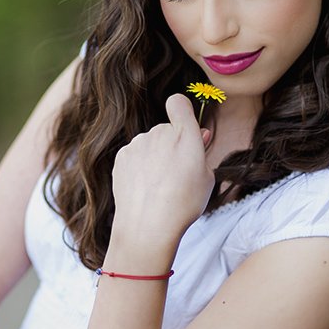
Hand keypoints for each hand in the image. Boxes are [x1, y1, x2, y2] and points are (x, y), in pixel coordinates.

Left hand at [110, 94, 214, 245]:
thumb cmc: (184, 204)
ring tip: (160, 186)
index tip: (184, 126)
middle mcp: (159, 133)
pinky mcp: (122, 157)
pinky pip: (134, 155)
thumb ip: (201, 152)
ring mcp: (138, 144)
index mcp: (185, 135)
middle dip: (171, 144)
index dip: (181, 112)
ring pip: (149, 144)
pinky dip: (139, 166)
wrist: (148, 225)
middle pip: (165, 130)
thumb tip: (198, 135)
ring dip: (154, 156)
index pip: (178, 103)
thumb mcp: (206, 178)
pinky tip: (144, 187)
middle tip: (177, 171)